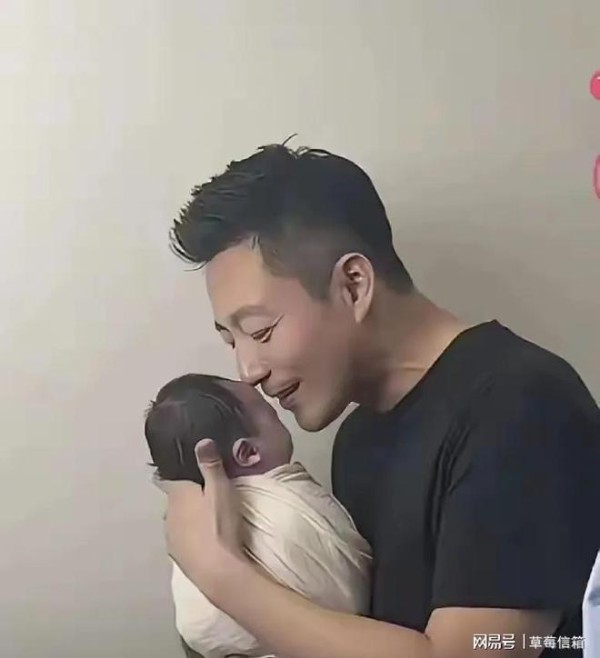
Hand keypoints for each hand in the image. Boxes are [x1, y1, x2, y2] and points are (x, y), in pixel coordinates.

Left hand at [155, 439, 245, 598]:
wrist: (218, 572)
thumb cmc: (220, 525)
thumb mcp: (221, 490)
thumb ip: (211, 465)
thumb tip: (201, 440)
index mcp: (177, 494)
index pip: (167, 478)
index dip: (175, 473)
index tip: (183, 468)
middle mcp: (168, 514)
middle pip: (174, 500)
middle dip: (185, 495)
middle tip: (205, 492)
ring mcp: (171, 537)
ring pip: (177, 520)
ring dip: (187, 517)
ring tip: (206, 516)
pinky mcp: (178, 557)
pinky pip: (182, 539)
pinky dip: (190, 535)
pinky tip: (203, 538)